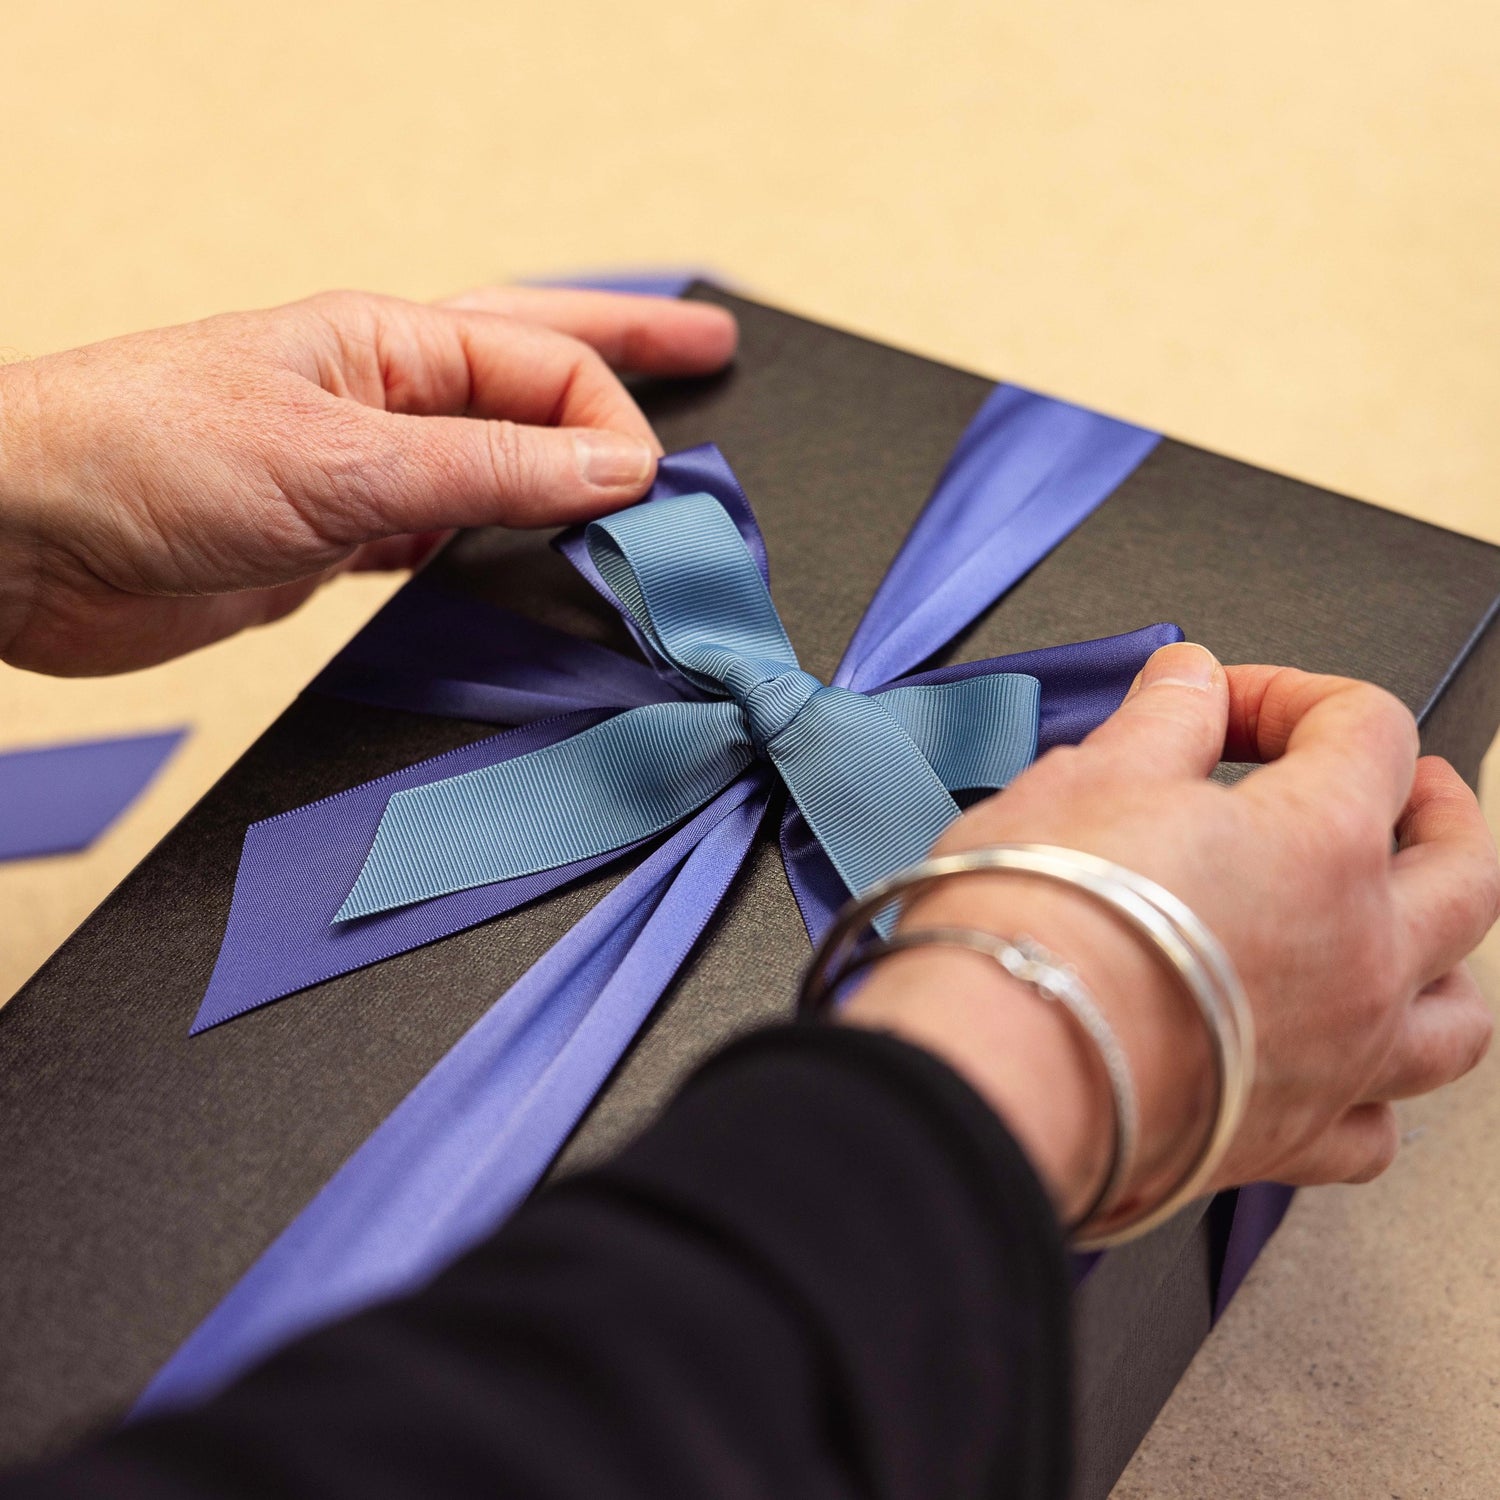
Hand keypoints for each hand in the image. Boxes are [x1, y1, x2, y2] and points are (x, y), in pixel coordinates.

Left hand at [0, 286, 736, 673]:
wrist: (18, 539)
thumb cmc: (141, 457)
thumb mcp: (341, 462)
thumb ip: (488, 472)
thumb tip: (617, 471)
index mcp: (386, 344)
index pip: (543, 369)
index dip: (613, 425)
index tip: (651, 493)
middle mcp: (384, 398)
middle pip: (535, 367)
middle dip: (627, 357)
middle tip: (710, 347)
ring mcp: (362, 468)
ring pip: (498, 454)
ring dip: (571, 459)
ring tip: (641, 463)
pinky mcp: (333, 540)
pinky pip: (448, 530)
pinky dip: (504, 540)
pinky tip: (534, 550)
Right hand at [843, 643, 1497, 1229]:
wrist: (996, 1066)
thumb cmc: (1032, 926)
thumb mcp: (1087, 777)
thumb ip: (1161, 720)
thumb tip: (1187, 681)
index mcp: (1321, 843)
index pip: (1368, 730)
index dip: (1294, 695)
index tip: (1225, 706)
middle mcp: (1360, 954)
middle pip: (1467, 865)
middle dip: (1434, 807)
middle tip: (1398, 787)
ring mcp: (1337, 1058)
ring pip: (1457, 1013)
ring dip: (1443, 957)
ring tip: (1400, 928)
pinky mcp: (1283, 1139)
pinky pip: (1375, 1128)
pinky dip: (1371, 1088)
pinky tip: (1332, 1061)